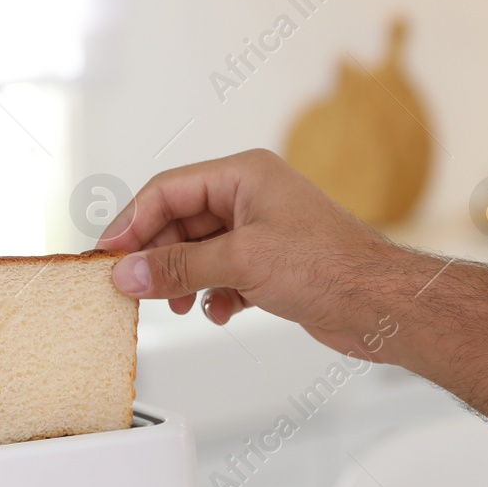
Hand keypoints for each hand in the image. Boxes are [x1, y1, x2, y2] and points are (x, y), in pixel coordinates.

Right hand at [99, 149, 408, 355]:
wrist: (381, 304)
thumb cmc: (331, 267)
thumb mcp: (241, 262)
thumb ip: (179, 266)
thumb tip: (128, 273)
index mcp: (245, 174)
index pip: (168, 189)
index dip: (131, 221)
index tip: (106, 254)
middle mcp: (252, 197)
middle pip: (180, 221)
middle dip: (157, 256)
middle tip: (132, 287)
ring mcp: (262, 232)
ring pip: (200, 252)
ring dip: (184, 279)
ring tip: (177, 305)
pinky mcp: (272, 266)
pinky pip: (223, 276)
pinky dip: (213, 295)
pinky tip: (218, 312)